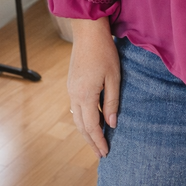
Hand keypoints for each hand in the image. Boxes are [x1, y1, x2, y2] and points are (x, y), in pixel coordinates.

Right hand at [67, 17, 119, 157]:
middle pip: (81, 126)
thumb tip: (112, 124)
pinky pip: (76, 108)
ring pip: (76, 118)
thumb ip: (112, 102)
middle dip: (91, 141)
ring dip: (86, 131)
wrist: (88, 32)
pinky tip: (93, 120)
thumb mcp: (114, 77)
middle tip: (101, 154)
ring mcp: (71, 89)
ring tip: (97, 141)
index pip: (91, 126)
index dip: (98, 141)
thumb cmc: (104, 52)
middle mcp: (74, 95)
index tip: (106, 153)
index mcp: (85, 95)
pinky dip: (84, 118)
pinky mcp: (72, 84)